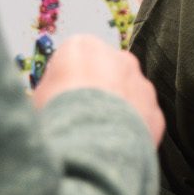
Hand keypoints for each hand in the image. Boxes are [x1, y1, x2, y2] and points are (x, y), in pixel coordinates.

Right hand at [33, 34, 164, 144]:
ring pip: (127, 95)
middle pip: (107, 71)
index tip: (60, 96)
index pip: (75, 57)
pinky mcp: (155, 111)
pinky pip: (141, 118)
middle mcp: (120, 59)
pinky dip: (131, 129)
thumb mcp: (38, 95)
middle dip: (97, 90)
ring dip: (116, 110)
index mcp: (84, 47)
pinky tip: (113, 144)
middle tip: (80, 115)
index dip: (66, 78)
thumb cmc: (57, 117)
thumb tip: (52, 97)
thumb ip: (53, 87)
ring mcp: (142, 85)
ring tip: (96, 134)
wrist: (90, 147)